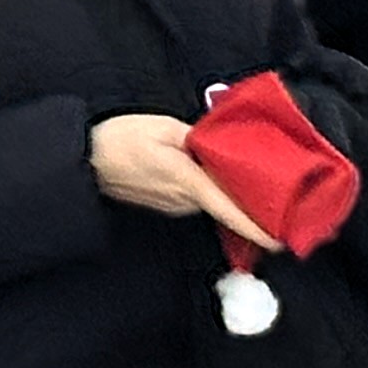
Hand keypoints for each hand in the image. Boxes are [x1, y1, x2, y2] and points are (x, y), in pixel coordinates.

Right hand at [90, 112, 276, 248]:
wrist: (85, 161)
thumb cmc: (120, 140)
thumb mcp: (161, 126)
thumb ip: (197, 136)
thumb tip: (220, 143)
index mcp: (188, 180)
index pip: (231, 210)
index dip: (258, 228)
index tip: (282, 241)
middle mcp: (186, 201)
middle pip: (226, 203)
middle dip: (247, 197)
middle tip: (271, 185)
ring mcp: (176, 206)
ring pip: (212, 200)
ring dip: (225, 189)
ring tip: (238, 170)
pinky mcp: (167, 204)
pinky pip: (197, 198)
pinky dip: (207, 188)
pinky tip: (205, 171)